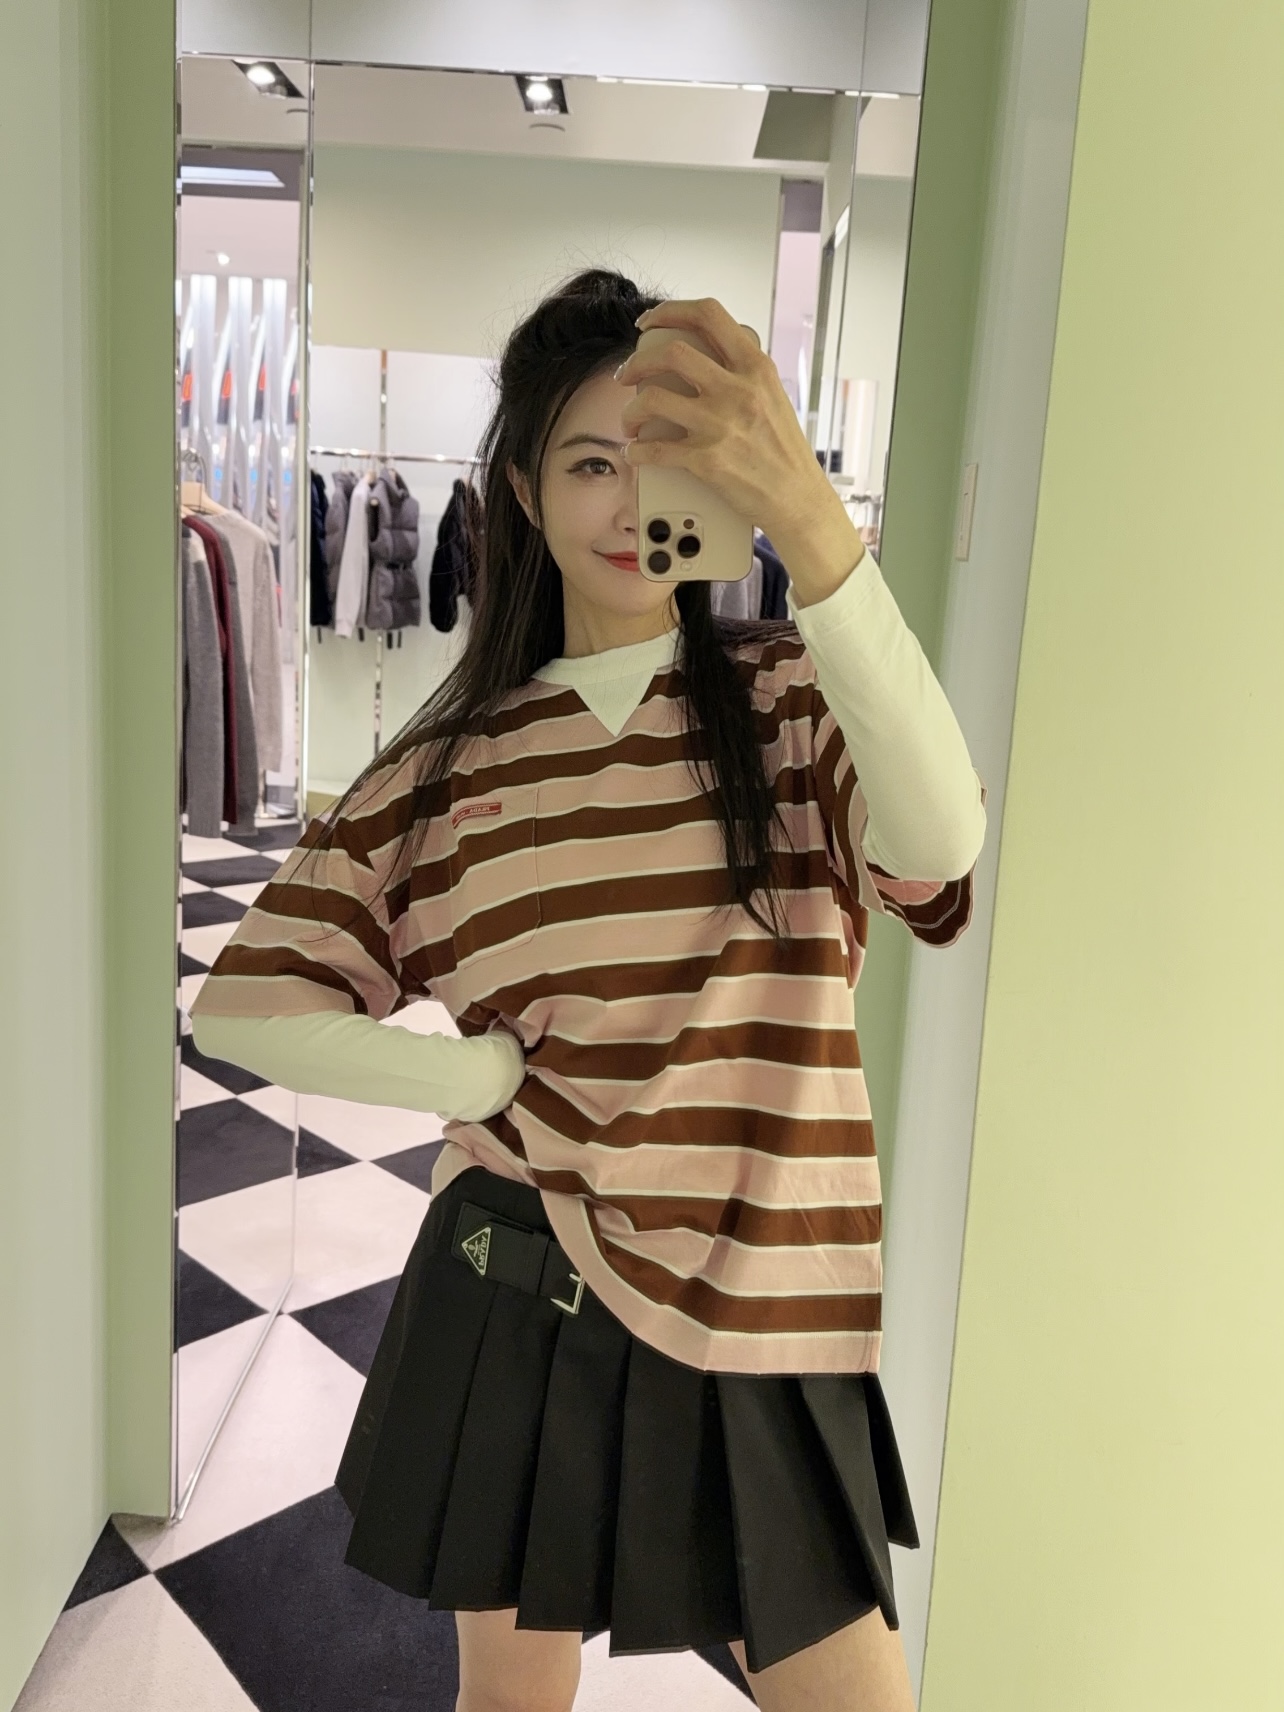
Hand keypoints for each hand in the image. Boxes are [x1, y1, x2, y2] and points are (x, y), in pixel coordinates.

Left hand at [616, 297, 864, 603]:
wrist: (798, 498)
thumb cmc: (785, 451)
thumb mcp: (773, 395)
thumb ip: (744, 373)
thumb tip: (708, 359)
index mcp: (755, 367)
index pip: (708, 314)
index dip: (669, 311)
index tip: (648, 324)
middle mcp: (738, 390)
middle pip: (670, 354)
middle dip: (637, 362)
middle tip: (627, 376)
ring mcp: (721, 425)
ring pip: (653, 399)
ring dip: (630, 410)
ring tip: (630, 420)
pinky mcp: (707, 461)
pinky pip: (655, 450)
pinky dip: (637, 452)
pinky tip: (635, 453)